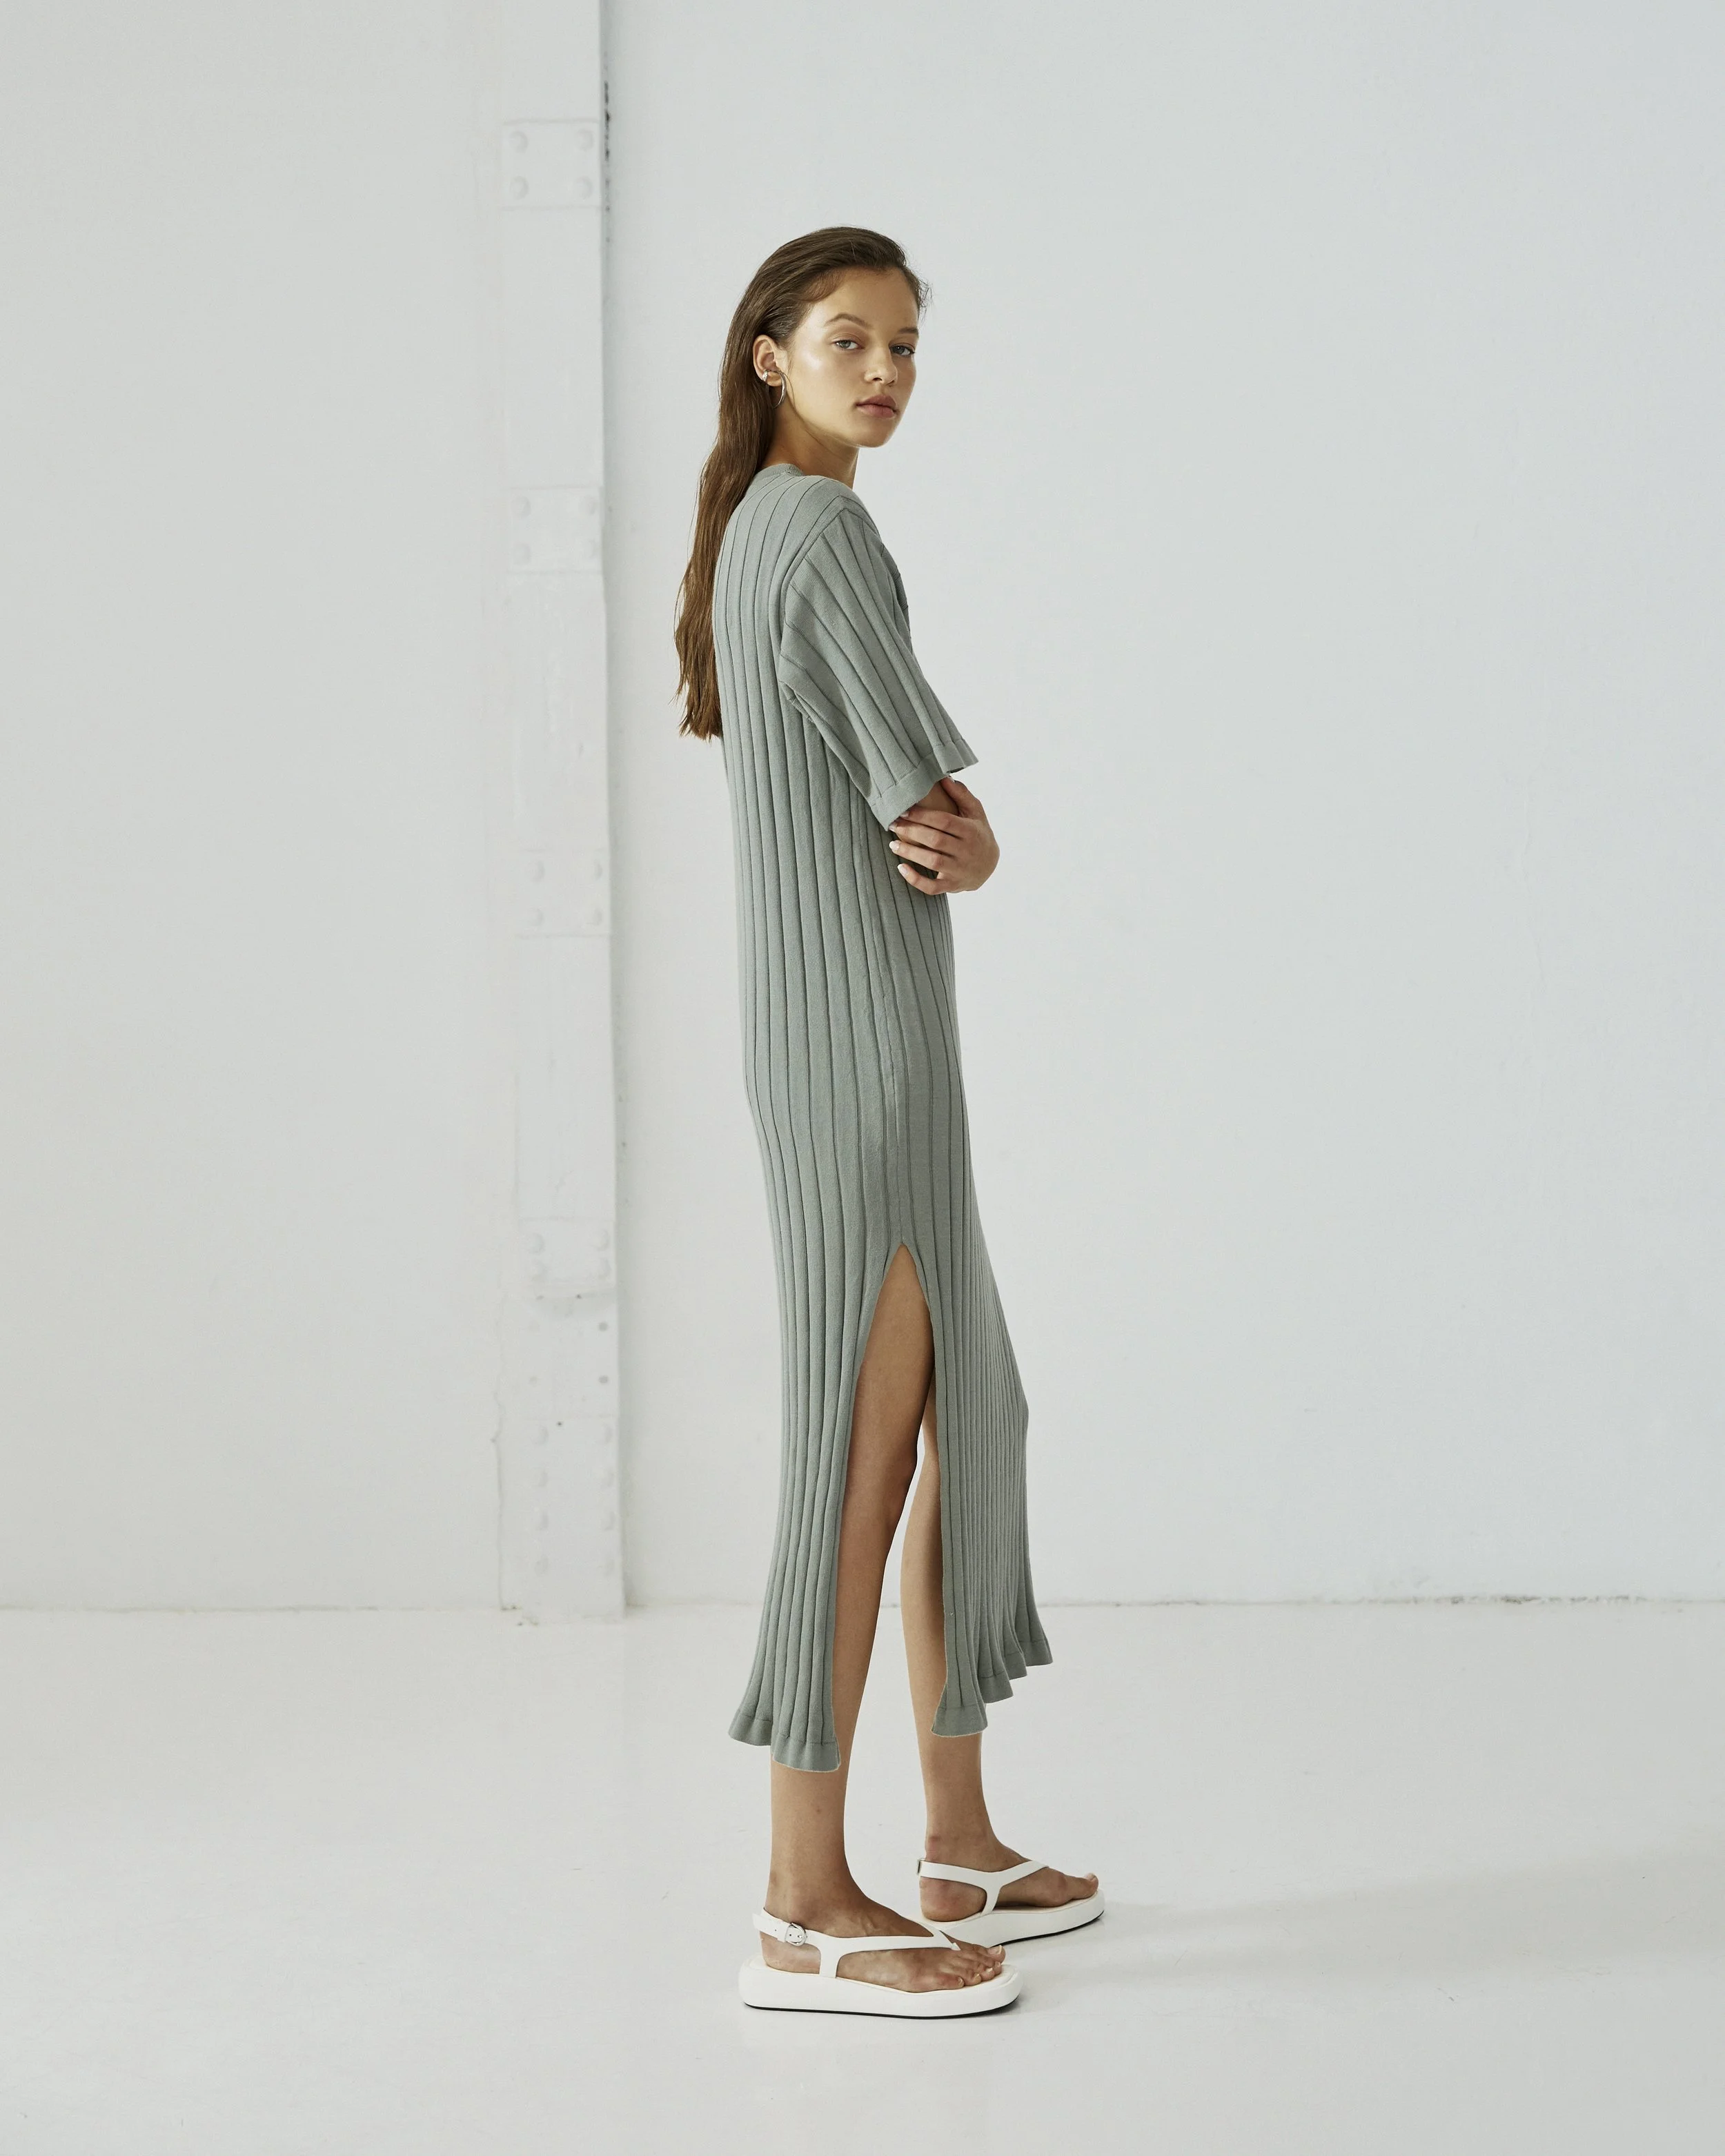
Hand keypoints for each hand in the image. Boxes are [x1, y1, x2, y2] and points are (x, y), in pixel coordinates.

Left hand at [887, 775, 998, 894]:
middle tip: (893, 825)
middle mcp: (966, 851)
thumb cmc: (978, 832)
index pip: (944, 821)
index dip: (922, 816)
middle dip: (912, 832)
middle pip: (935, 841)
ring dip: (910, 853)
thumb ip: (961, 794)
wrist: (990, 865)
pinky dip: (915, 880)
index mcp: (970, 831)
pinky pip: (932, 887)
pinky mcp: (952, 886)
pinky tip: (901, 869)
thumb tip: (944, 777)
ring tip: (892, 844)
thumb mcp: (975, 812)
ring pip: (932, 862)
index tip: (904, 811)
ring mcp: (959, 870)